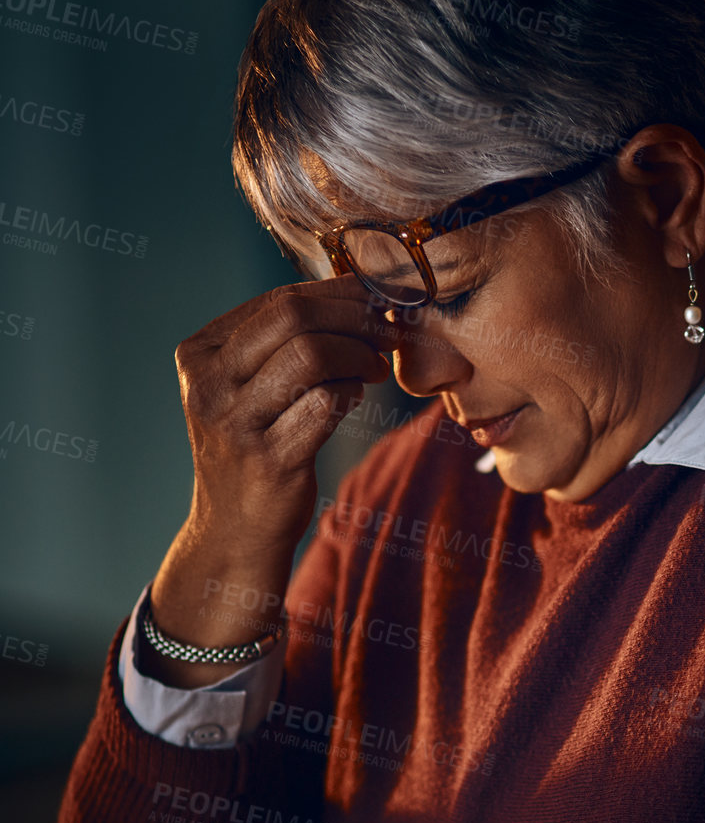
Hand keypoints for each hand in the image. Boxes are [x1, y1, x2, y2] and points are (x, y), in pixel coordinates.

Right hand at [175, 274, 393, 562]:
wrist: (234, 530)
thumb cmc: (255, 446)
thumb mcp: (247, 386)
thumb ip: (283, 341)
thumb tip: (358, 293)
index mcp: (199, 354)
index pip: (275, 300)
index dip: (337, 292)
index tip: (377, 297)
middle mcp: (207, 385)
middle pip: (293, 317)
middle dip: (354, 316)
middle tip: (388, 331)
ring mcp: (235, 423)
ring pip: (312, 355)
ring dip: (359, 354)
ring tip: (375, 367)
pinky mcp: (269, 459)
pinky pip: (327, 403)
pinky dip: (352, 392)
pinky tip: (355, 396)